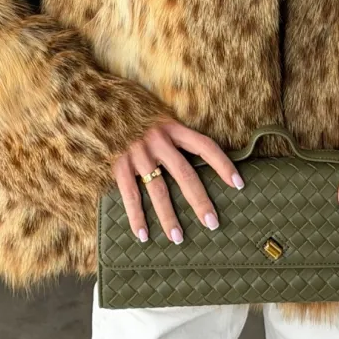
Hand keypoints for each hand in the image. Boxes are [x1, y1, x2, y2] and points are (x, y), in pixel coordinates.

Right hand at [112, 118, 244, 244]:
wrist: (99, 101)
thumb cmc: (133, 110)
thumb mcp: (158, 115)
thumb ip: (173, 135)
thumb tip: (195, 159)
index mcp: (172, 127)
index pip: (205, 146)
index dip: (223, 164)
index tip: (239, 184)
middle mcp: (158, 140)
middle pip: (185, 174)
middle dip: (199, 201)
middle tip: (213, 223)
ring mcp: (138, 152)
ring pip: (158, 189)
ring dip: (168, 217)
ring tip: (178, 238)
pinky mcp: (118, 163)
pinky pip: (130, 193)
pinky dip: (136, 216)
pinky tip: (143, 234)